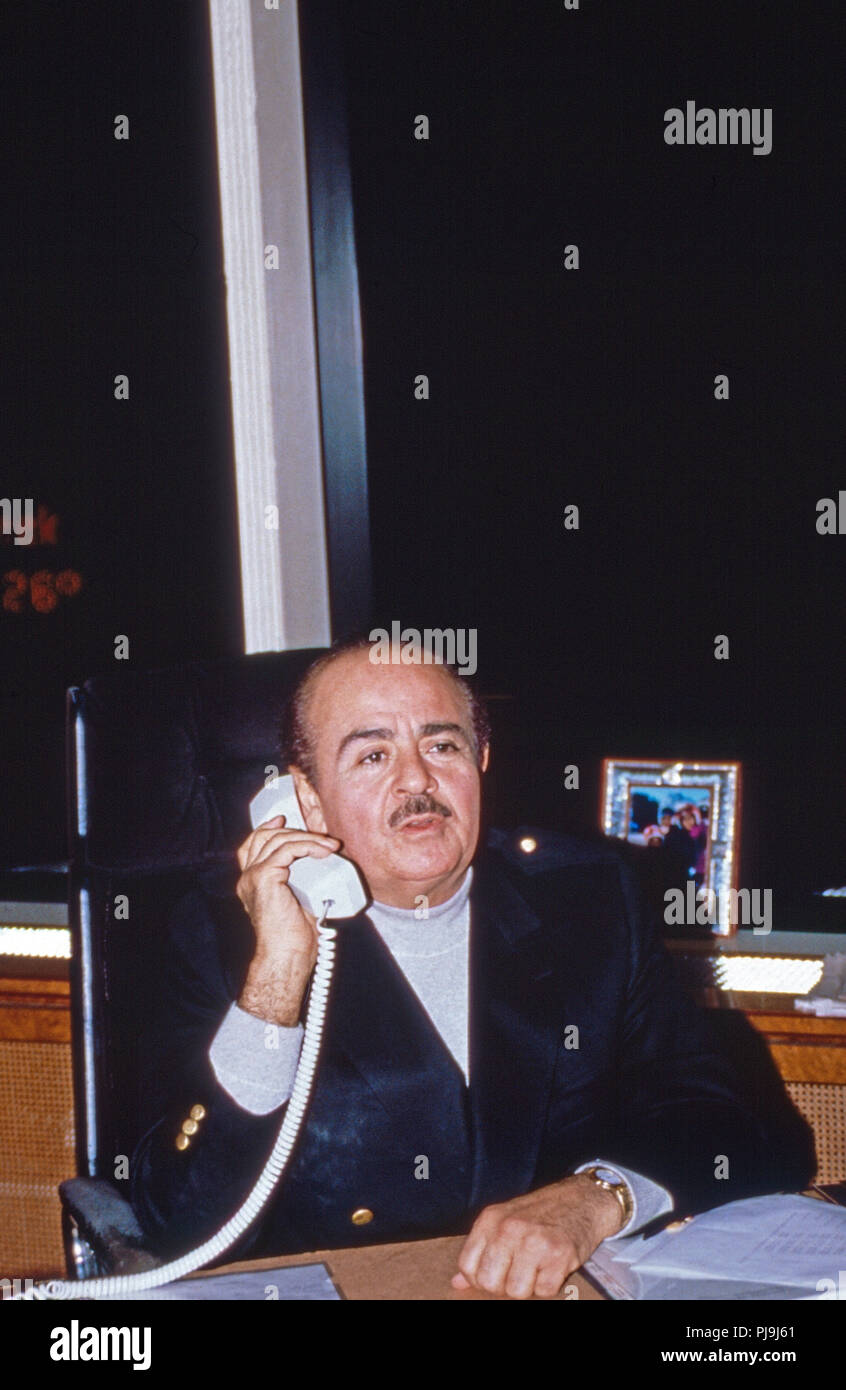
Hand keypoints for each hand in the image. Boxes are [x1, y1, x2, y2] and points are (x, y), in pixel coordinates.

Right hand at [235, 814, 340, 1024]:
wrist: (287, 956)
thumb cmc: (295, 938)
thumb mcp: (298, 901)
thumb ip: (301, 881)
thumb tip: (324, 865)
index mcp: (251, 883)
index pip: (252, 845)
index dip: (266, 828)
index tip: (284, 820)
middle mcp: (247, 877)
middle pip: (264, 837)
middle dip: (295, 832)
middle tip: (322, 839)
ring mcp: (252, 876)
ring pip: (278, 840)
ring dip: (308, 838)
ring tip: (330, 845)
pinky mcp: (263, 877)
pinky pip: (287, 849)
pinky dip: (308, 845)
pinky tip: (324, 850)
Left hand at [451, 1173, 623, 1298]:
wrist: (581, 1199)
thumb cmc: (540, 1213)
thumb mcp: (504, 1221)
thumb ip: (481, 1251)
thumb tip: (457, 1282)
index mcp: (490, 1220)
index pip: (467, 1266)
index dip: (480, 1279)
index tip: (496, 1273)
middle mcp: (509, 1228)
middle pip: (489, 1283)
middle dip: (504, 1286)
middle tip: (519, 1272)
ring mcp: (534, 1241)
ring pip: (516, 1292)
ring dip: (529, 1286)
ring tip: (537, 1267)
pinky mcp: (559, 1254)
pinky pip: (544, 1291)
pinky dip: (550, 1284)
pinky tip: (553, 1265)